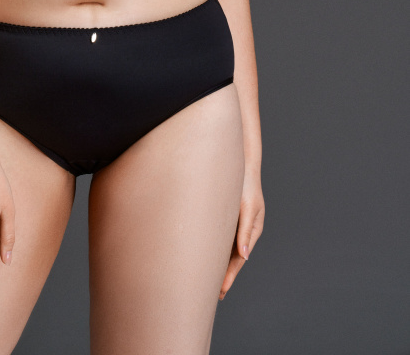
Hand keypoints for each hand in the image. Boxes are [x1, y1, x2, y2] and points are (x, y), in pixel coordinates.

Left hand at [219, 168, 263, 299]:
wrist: (239, 162)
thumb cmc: (246, 185)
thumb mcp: (247, 208)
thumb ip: (245, 232)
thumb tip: (243, 257)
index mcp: (252, 230)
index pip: (239, 260)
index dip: (230, 276)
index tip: (220, 291)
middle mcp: (243, 230)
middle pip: (232, 258)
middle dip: (223, 275)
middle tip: (211, 295)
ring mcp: (233, 223)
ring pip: (225, 249)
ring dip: (217, 264)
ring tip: (206, 281)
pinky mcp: (224, 216)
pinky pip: (219, 238)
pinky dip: (213, 250)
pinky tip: (204, 256)